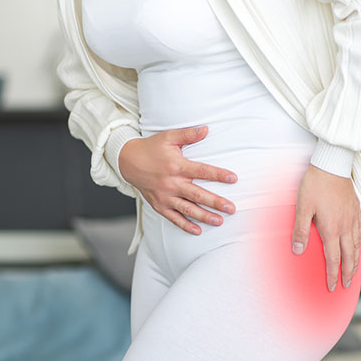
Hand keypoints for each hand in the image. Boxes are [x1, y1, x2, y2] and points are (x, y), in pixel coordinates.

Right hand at [118, 125, 237, 234]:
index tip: (233, 179)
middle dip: (215, 202)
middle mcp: (171, 183)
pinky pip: (173, 218)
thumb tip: (206, 129)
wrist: (127, 161)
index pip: (202, 171)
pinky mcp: (158, 205)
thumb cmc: (151, 148)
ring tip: (219, 221)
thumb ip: (188, 134)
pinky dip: (185, 225)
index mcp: (177, 166)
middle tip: (231, 208)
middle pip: (197, 195)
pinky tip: (197, 231)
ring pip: (187, 209)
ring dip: (204, 216)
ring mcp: (164, 196)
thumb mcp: (168, 137)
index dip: (218, 175)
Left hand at [291, 164, 360, 291]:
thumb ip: (301, 230)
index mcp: (332, 228)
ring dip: (355, 260)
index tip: (332, 286)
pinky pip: (360, 232)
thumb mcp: (303, 207)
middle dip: (347, 273)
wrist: (332, 164)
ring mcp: (353, 217)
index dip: (333, 274)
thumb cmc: (316, 184)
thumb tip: (298, 250)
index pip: (334, 258)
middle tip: (346, 285)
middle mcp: (345, 226)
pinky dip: (359, 244)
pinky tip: (357, 244)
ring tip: (354, 270)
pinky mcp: (356, 209)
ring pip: (357, 245)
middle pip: (349, 256)